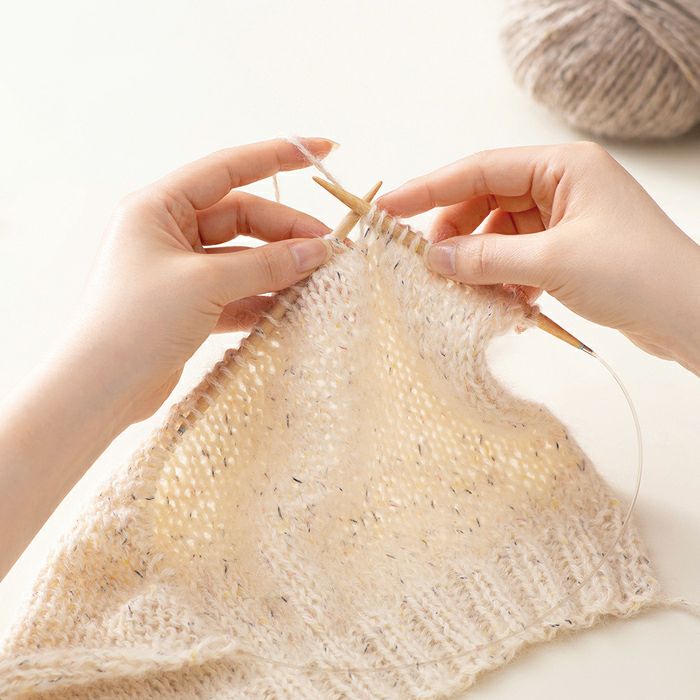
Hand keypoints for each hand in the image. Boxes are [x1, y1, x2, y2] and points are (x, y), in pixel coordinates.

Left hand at [72, 137, 334, 424]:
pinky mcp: (190, 305)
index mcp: (158, 207)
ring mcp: (180, 270)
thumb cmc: (137, 323)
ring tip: (318, 279)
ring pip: (243, 257)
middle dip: (287, 231)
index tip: (322, 150)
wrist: (99, 390)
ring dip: (279, 268)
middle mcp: (168, 232)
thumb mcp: (205, 285)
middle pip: (243, 218)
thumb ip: (265, 265)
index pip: (228, 169)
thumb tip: (318, 250)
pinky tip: (291, 307)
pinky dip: (263, 298)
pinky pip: (237, 291)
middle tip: (330, 249)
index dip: (277, 157)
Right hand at [378, 142, 699, 373]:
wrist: (693, 317)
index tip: (389, 207)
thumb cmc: (638, 274)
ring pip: (498, 236)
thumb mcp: (553, 262)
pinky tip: (504, 305)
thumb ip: (486, 258)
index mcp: (563, 167)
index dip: (429, 188)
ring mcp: (564, 221)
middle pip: (485, 203)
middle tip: (427, 266)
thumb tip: (433, 258)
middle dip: (455, 236)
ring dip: (479, 265)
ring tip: (467, 293)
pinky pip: (516, 260)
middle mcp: (561, 186)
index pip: (480, 169)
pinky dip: (502, 281)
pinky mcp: (567, 253)